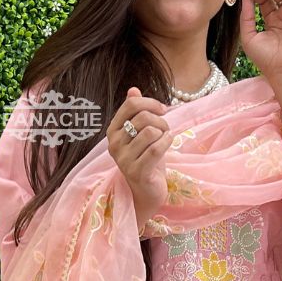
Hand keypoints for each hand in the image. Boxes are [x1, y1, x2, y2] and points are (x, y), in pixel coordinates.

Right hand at [106, 88, 171, 219]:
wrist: (147, 191)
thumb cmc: (145, 159)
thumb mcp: (140, 134)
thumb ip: (135, 112)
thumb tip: (133, 89)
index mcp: (113, 131)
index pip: (130, 105)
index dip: (150, 103)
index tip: (162, 110)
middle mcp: (114, 145)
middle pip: (143, 117)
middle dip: (161, 121)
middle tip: (165, 130)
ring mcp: (124, 159)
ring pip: (151, 131)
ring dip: (164, 133)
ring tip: (165, 139)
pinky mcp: (137, 171)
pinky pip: (156, 148)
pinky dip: (167, 142)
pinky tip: (168, 143)